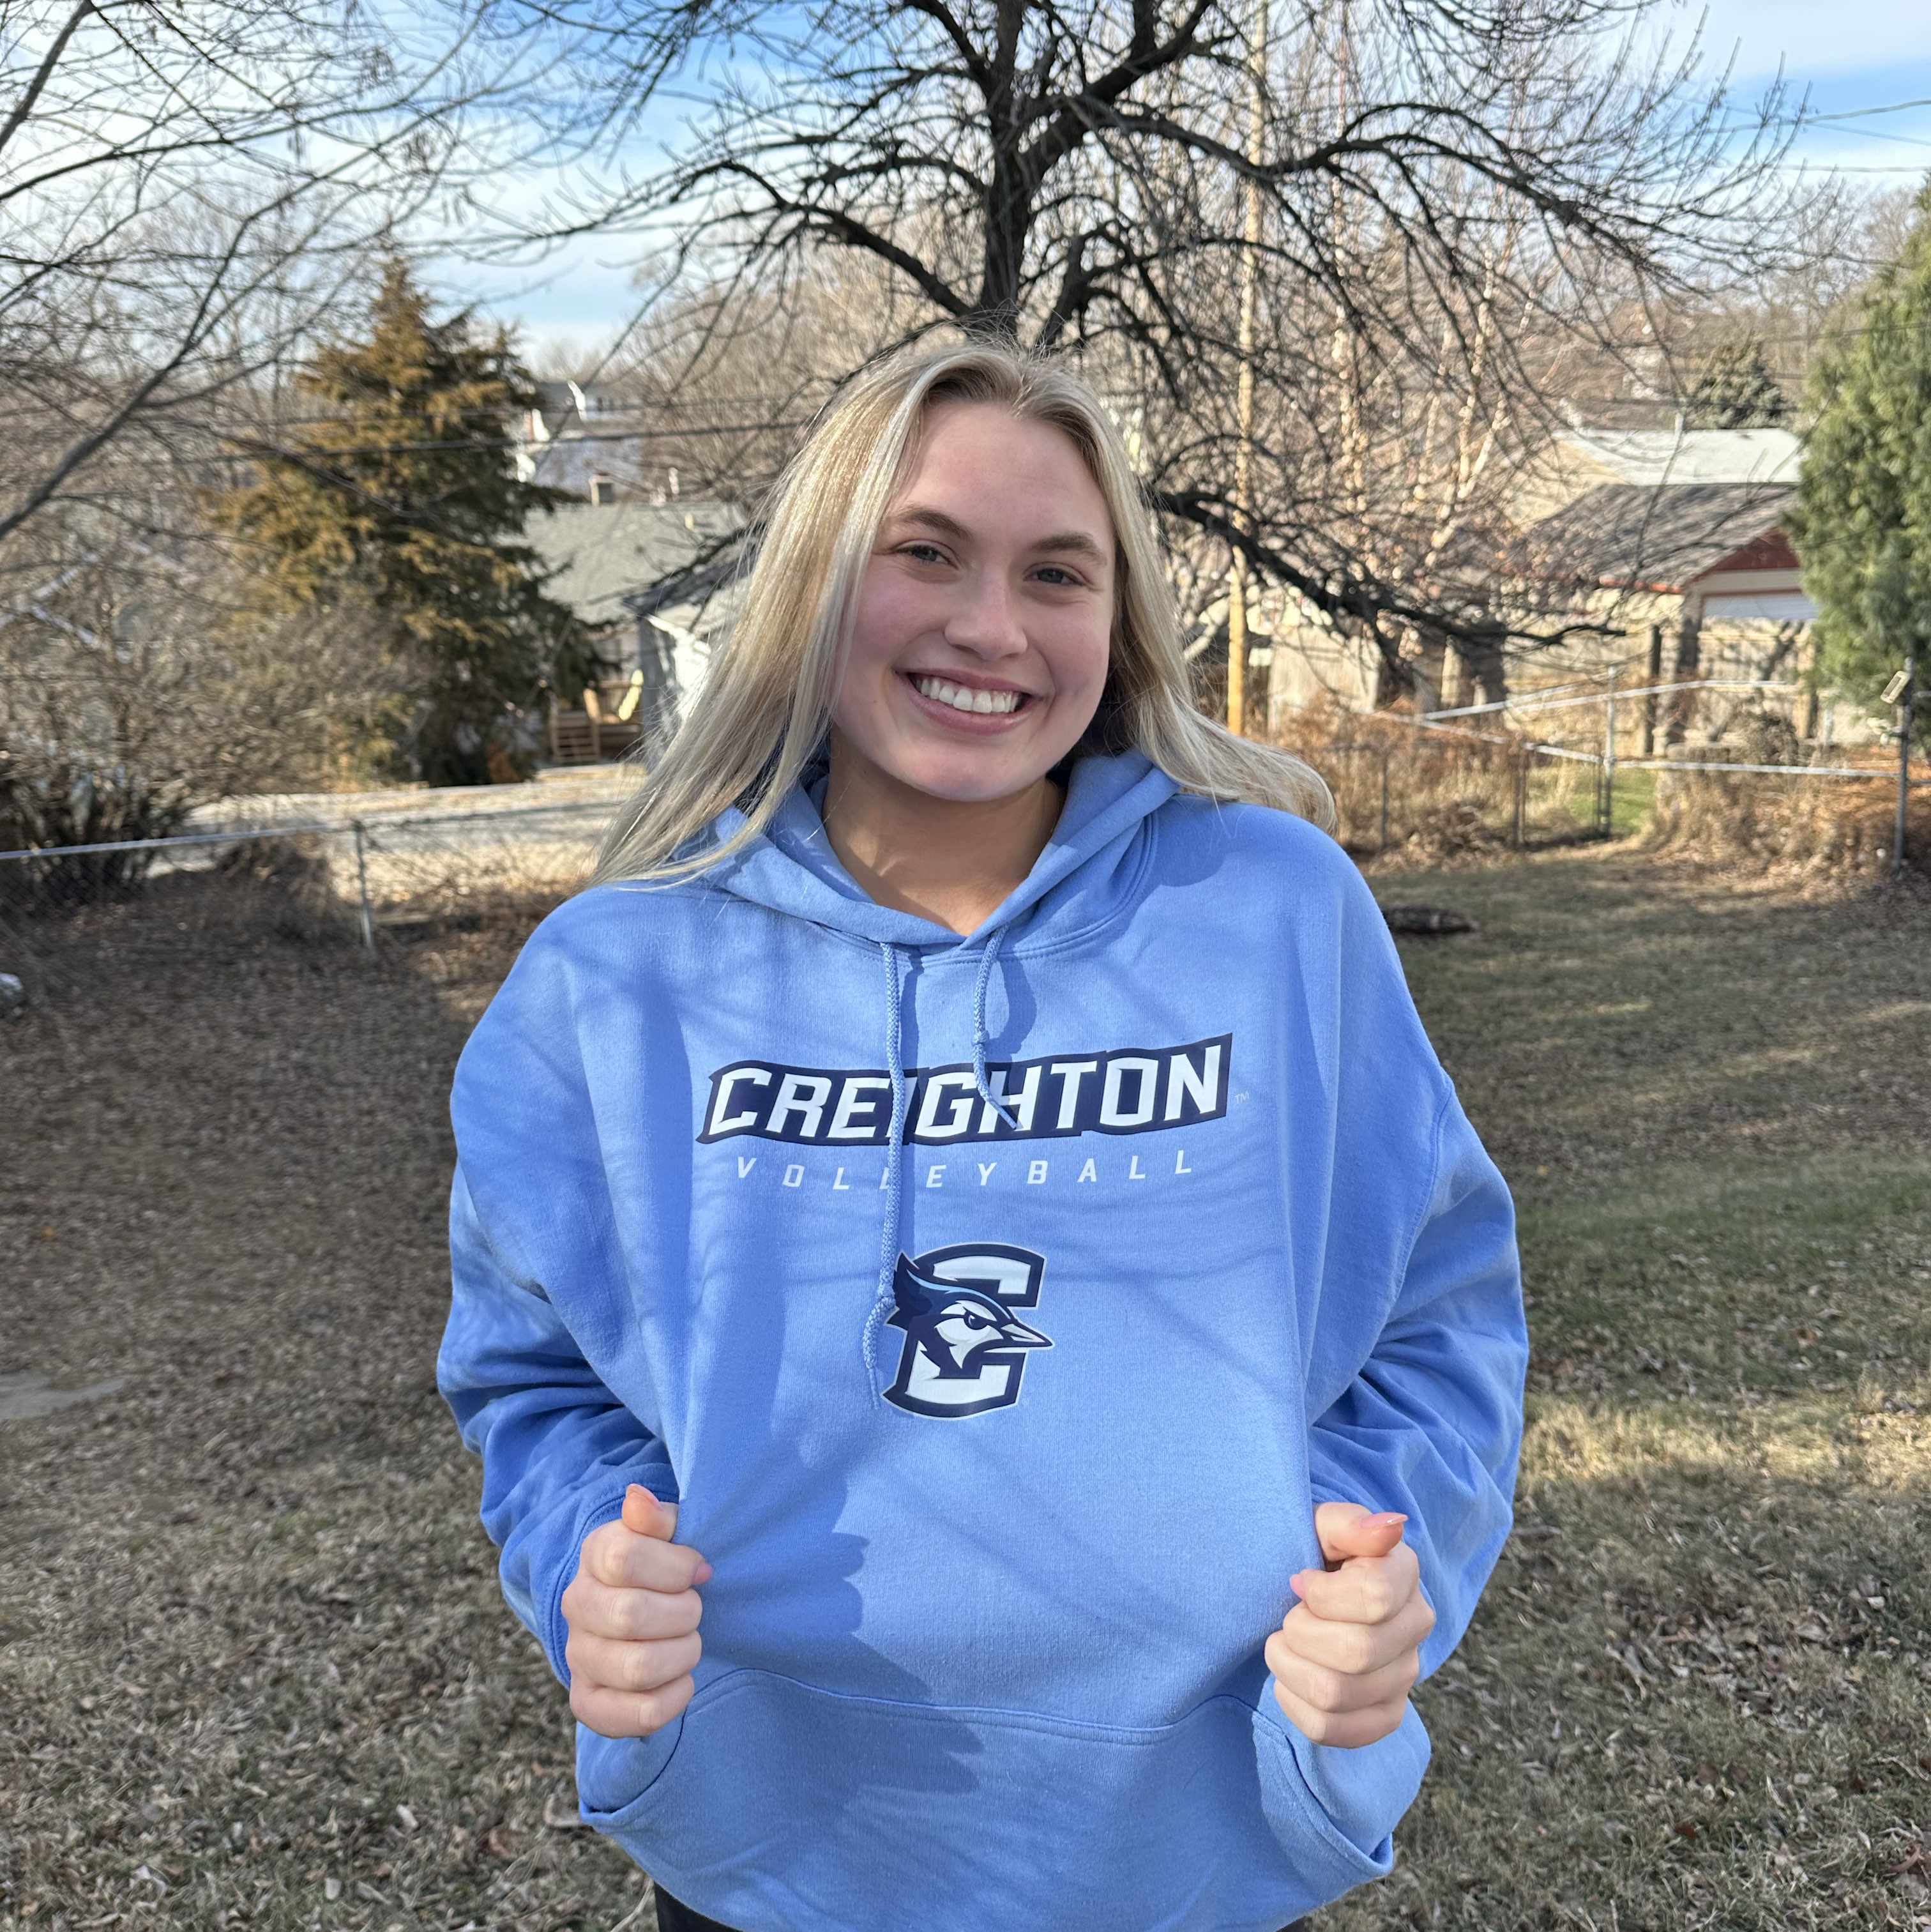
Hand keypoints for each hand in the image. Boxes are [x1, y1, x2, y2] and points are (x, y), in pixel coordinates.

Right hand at [561, 1484, 711, 1738]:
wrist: (645, 1607)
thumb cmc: (665, 1565)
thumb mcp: (668, 1532)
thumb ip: (658, 1517)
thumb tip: (637, 1499)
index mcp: (595, 1556)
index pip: (624, 1558)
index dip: (676, 1566)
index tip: (700, 1569)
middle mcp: (577, 1606)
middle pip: (631, 1615)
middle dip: (684, 1612)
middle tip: (695, 1608)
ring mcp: (579, 1656)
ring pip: (637, 1668)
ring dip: (682, 1654)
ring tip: (689, 1642)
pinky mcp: (590, 1703)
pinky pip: (637, 1715)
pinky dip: (674, 1698)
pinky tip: (682, 1678)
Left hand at [1266, 1501, 1434, 1748]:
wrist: (1305, 1594)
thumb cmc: (1313, 1553)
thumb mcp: (1320, 1524)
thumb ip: (1349, 1523)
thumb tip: (1391, 1526)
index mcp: (1404, 1574)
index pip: (1374, 1599)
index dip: (1320, 1595)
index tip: (1299, 1581)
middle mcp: (1416, 1627)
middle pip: (1355, 1653)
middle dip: (1300, 1633)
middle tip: (1288, 1616)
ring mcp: (1404, 1676)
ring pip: (1336, 1695)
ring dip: (1289, 1667)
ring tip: (1284, 1644)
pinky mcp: (1383, 1715)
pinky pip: (1331, 1730)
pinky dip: (1295, 1704)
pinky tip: (1291, 1678)